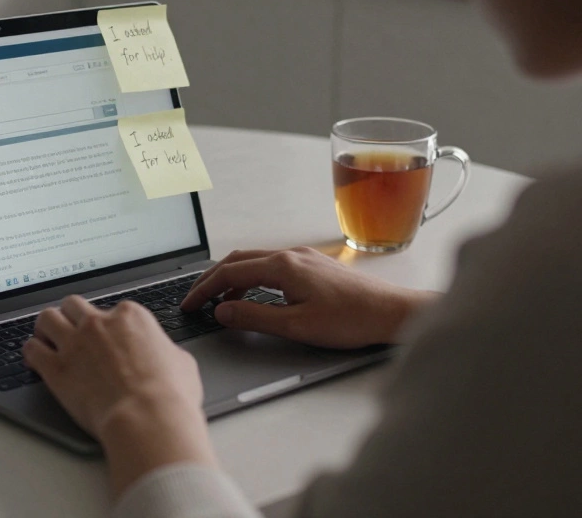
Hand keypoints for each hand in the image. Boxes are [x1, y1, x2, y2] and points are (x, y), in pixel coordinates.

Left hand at [24, 296, 216, 497]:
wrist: (147, 418)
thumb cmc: (169, 395)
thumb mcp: (181, 363)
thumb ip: (164, 351)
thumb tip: (165, 356)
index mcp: (130, 317)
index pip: (111, 309)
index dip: (108, 325)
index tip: (106, 337)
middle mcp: (98, 323)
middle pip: (73, 305)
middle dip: (71, 316)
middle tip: (71, 330)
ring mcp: (74, 343)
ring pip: (47, 318)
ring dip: (46, 327)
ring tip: (47, 338)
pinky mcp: (56, 369)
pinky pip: (31, 349)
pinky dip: (31, 352)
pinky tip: (34, 360)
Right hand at [181, 247, 436, 348]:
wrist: (392, 313)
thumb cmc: (351, 320)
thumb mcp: (296, 326)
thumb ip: (254, 317)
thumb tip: (223, 312)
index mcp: (283, 266)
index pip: (229, 272)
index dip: (204, 289)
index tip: (189, 305)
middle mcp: (291, 255)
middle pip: (238, 260)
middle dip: (212, 280)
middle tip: (195, 300)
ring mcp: (304, 258)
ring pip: (255, 261)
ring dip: (232, 279)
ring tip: (220, 303)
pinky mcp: (314, 266)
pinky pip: (272, 266)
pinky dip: (253, 279)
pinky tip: (254, 297)